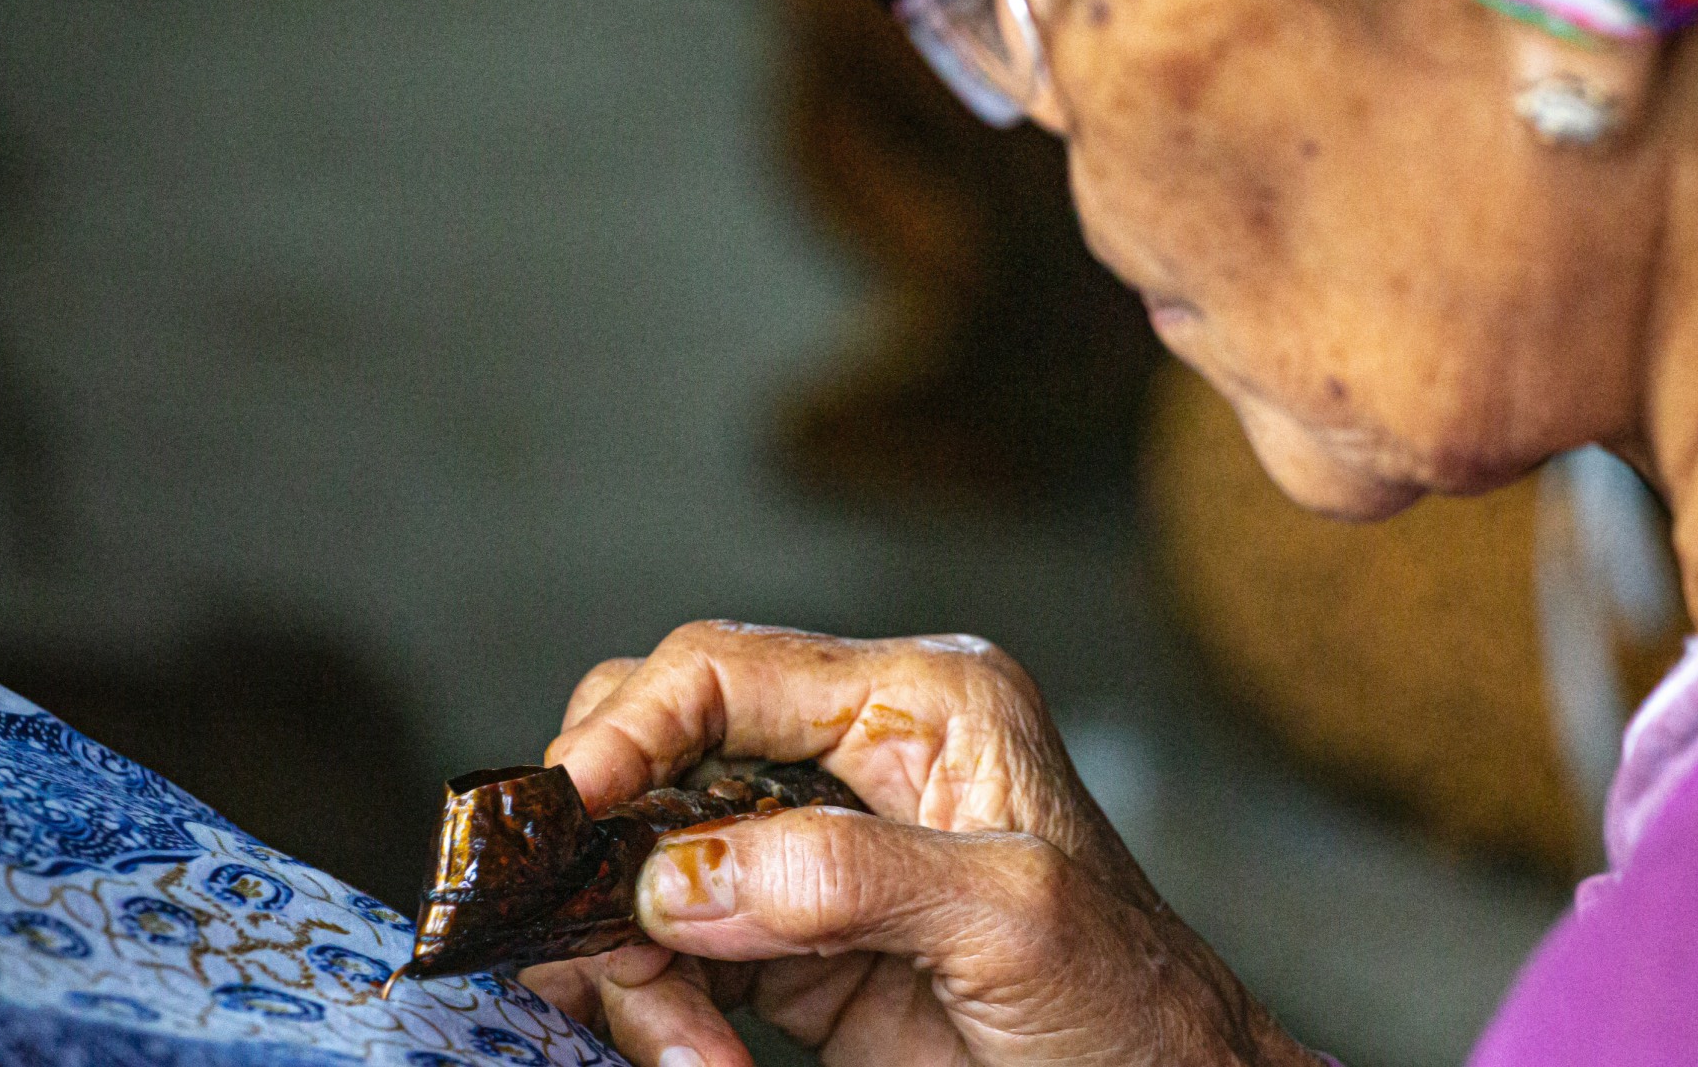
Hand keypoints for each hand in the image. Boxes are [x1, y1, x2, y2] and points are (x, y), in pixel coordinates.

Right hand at [523, 620, 1322, 1066]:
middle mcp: (854, 758)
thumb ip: (850, 878)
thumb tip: (679, 875)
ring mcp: (814, 852)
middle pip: (661, 751)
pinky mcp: (787, 942)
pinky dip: (655, 1010)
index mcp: (920, 703)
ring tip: (683, 1054)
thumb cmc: (1130, 1005)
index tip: (567, 815)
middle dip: (609, 848)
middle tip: (599, 944)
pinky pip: (669, 951)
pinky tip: (698, 1065)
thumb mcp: (1013, 923)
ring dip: (628, 958)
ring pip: (644, 862)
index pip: (728, 670)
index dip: (630, 729)